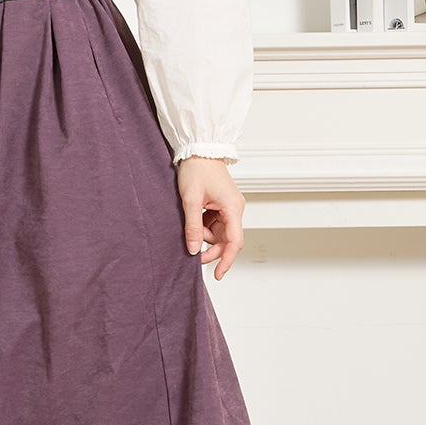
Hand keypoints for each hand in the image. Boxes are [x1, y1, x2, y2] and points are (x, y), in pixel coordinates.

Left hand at [175, 156, 244, 279]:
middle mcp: (235, 209)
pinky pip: (215, 224)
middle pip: (227, 240)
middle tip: (192, 254)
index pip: (234, 242)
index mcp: (233, 208)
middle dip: (210, 249)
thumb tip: (194, 250)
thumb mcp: (190, 200)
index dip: (226, 261)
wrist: (198, 150)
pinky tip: (194, 218)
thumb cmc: (197, 169)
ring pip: (219, 233)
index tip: (217, 274)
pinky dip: (204, 227)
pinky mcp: (222, 205)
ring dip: (204, 236)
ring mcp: (229, 207)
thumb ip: (193, 227)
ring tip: (190, 223)